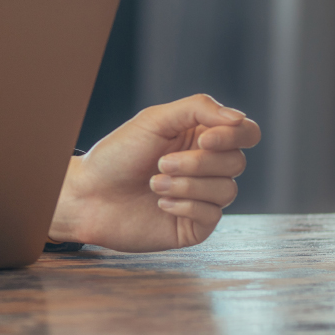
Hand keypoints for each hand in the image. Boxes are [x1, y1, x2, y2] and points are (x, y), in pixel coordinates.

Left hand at [48, 94, 260, 251]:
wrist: (88, 194)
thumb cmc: (117, 154)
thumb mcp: (154, 120)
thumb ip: (198, 109)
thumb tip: (239, 119)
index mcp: (200, 137)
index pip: (245, 133)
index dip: (234, 136)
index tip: (204, 140)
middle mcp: (207, 167)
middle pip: (237, 162)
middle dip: (198, 163)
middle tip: (161, 163)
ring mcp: (204, 197)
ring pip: (227, 189)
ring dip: (187, 185)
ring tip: (153, 183)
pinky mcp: (196, 225)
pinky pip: (213, 214)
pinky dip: (185, 205)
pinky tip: (160, 203)